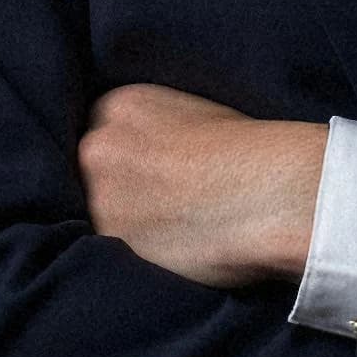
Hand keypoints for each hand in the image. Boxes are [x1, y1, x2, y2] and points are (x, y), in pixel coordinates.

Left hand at [76, 83, 328, 286]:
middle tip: (156, 201)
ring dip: (120, 222)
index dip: (125, 157)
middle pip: (90, 171)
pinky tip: (168, 247)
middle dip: (115, 186)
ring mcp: (98, 196)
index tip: (148, 172)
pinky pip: (109, 251)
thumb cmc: (247, 150)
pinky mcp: (109, 243)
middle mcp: (98, 145)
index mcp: (119, 103)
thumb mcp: (193, 113)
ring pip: (96, 213)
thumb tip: (144, 156)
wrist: (266, 189)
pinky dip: (131, 253)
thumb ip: (152, 129)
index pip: (100, 130)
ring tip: (166, 227)